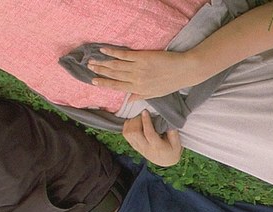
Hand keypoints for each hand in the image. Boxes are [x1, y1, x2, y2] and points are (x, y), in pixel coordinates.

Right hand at [88, 48, 202, 98]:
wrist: (183, 71)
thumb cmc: (170, 83)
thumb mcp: (155, 94)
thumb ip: (140, 96)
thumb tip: (128, 100)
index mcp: (138, 90)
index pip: (117, 87)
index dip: (104, 83)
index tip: (94, 81)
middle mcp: (135, 80)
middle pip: (113, 75)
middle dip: (100, 71)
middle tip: (89, 67)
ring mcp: (138, 68)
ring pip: (115, 65)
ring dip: (102, 62)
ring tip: (92, 60)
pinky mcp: (141, 57)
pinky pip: (123, 55)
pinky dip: (112, 52)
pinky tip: (104, 49)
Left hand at [122, 110, 181, 166]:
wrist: (165, 161)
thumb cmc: (172, 150)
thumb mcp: (177, 143)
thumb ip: (173, 132)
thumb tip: (167, 120)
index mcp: (157, 147)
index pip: (149, 134)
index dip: (146, 122)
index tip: (145, 111)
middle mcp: (145, 148)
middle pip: (134, 133)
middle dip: (137, 120)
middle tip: (143, 115)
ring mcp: (138, 147)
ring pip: (128, 133)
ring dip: (131, 123)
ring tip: (139, 118)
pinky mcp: (134, 145)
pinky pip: (126, 134)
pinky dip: (128, 125)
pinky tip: (135, 122)